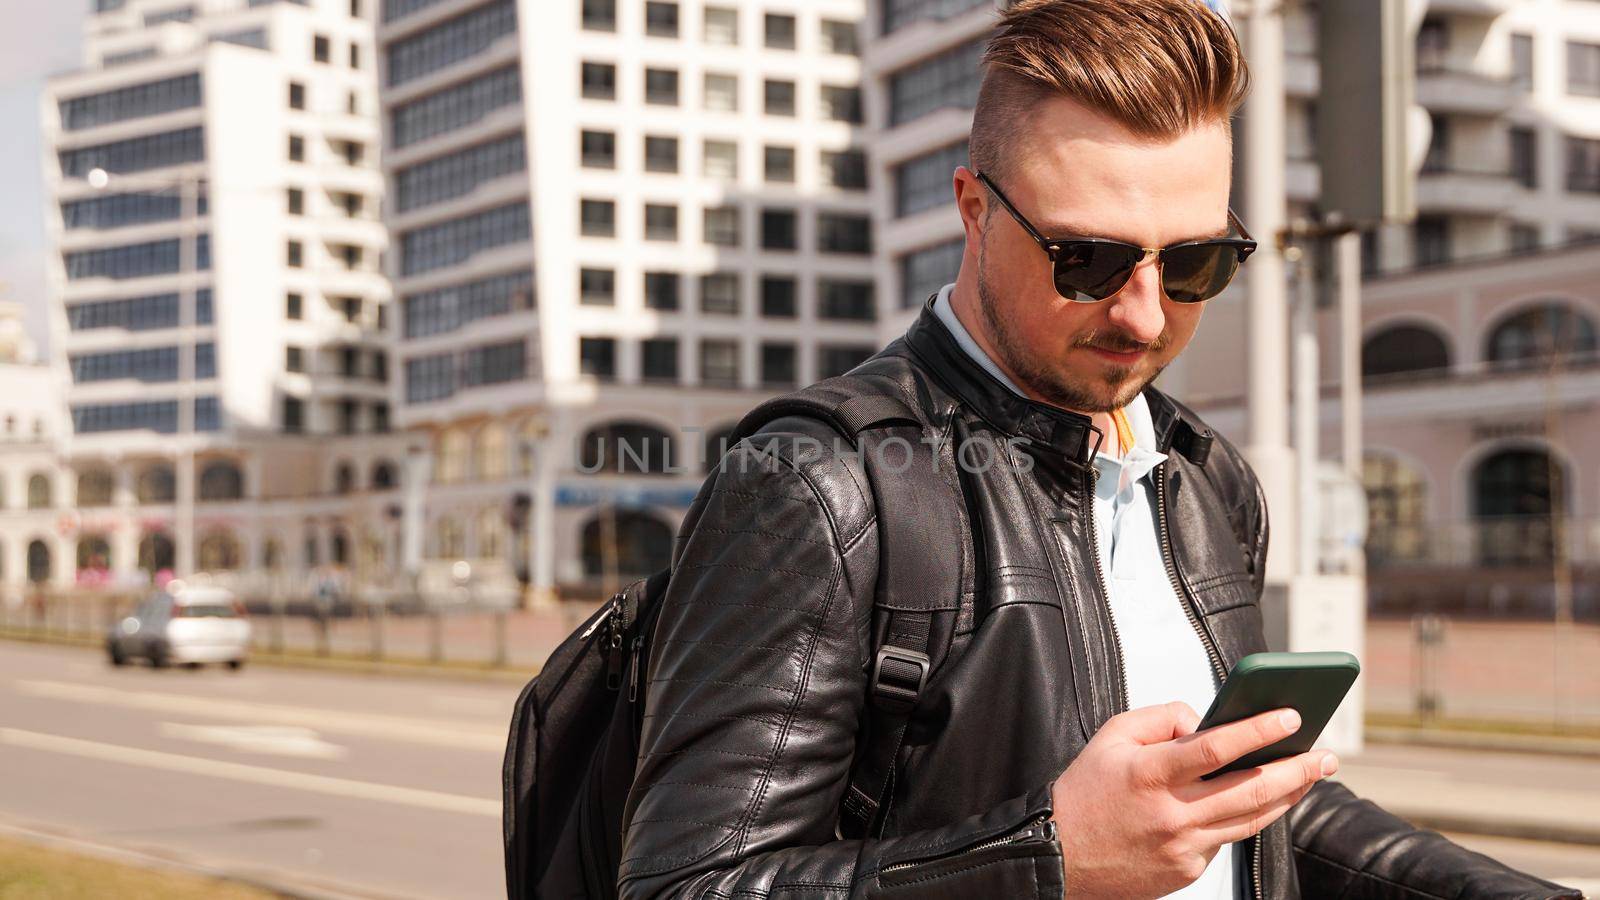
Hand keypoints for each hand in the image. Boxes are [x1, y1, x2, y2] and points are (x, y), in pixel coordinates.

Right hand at [1049, 701, 1337, 898]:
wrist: (1059, 856)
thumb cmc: (1085, 792)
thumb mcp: (1111, 737)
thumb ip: (1161, 718)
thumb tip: (1203, 721)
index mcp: (1149, 773)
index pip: (1215, 748)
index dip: (1257, 731)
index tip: (1291, 716)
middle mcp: (1171, 813)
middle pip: (1250, 790)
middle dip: (1295, 770)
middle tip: (1325, 754)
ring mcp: (1182, 847)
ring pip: (1251, 820)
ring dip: (1289, 796)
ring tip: (1312, 775)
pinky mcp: (1187, 870)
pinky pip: (1226, 839)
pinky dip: (1247, 817)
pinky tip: (1265, 801)